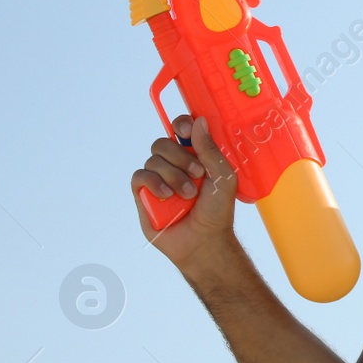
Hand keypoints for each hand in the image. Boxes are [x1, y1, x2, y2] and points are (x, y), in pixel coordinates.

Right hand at [131, 114, 239, 270]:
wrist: (203, 241)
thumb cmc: (217, 211)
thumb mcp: (222, 177)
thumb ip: (209, 149)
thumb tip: (198, 120)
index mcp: (195, 156)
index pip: (181, 129)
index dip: (180, 125)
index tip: (185, 134)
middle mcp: (174, 164)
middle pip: (163, 142)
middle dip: (180, 157)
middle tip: (198, 174)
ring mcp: (158, 178)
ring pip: (153, 159)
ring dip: (172, 175)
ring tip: (188, 195)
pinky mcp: (143, 194)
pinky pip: (140, 176)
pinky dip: (154, 183)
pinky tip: (168, 196)